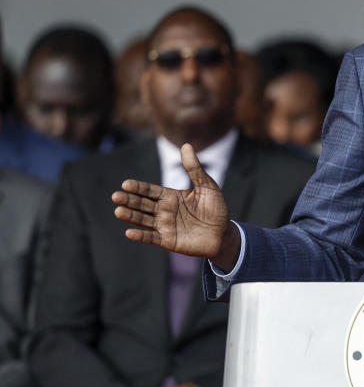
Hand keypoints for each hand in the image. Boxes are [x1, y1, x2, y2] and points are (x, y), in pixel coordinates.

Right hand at [112, 143, 240, 270]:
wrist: (224, 234)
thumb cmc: (216, 209)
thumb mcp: (207, 186)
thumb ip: (195, 169)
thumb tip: (186, 145)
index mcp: (171, 196)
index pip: (150, 190)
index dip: (138, 188)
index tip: (126, 184)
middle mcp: (164, 210)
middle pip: (142, 204)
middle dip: (129, 200)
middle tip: (115, 196)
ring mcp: (165, 225)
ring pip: (143, 219)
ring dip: (130, 216)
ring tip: (118, 211)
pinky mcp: (168, 240)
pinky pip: (152, 237)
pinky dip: (140, 235)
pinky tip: (129, 232)